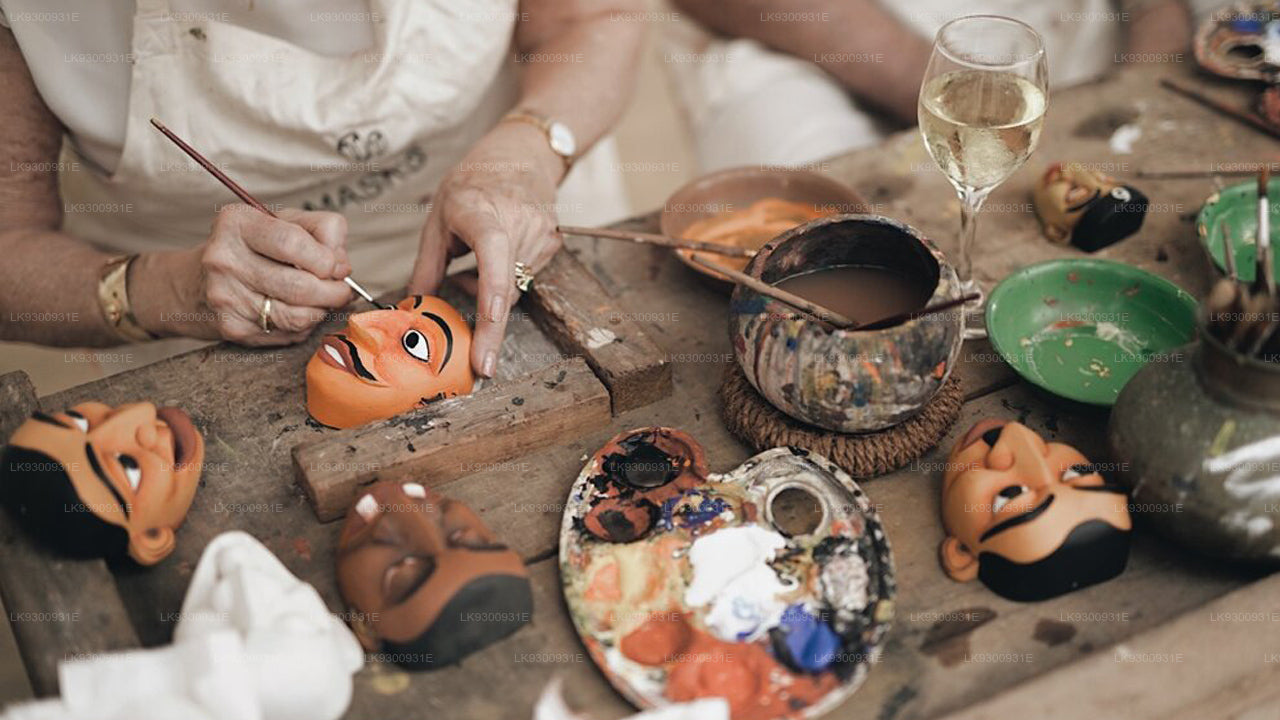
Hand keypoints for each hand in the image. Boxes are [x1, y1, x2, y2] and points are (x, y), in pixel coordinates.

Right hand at [159, 205, 353, 345]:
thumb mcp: (283, 222)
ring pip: (297, 316)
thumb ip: (322, 229)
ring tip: (325, 300)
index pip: (293, 243)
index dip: (327, 259)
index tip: (336, 264)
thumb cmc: (251, 248)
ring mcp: (226, 297)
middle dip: (334, 291)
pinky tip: (301, 312)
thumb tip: (342, 264)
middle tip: (342, 289)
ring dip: (323, 311)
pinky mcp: (233, 328)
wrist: (195, 284)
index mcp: (237, 224)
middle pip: (300, 285)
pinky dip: (305, 326)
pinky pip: (288, 333)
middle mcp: (225, 260)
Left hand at [408, 122, 563, 376]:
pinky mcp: (552, 245)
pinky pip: (525, 280)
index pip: (491, 250)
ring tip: (474, 261)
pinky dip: (506, 282)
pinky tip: (497, 258)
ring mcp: (540, 234)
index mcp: (482, 210)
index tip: (489, 320)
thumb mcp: (438, 219)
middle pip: (504, 288)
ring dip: (491, 293)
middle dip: (487, 322)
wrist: (519, 158)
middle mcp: (517, 221)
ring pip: (514, 290)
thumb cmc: (472, 185)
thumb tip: (413, 310)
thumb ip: (427, 266)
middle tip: (480, 362)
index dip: (491, 288)